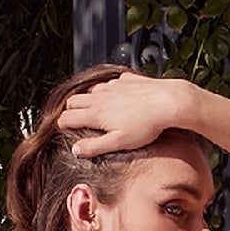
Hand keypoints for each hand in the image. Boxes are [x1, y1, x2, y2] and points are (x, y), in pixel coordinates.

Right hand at [57, 72, 191, 158]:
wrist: (167, 102)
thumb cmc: (145, 126)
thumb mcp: (118, 143)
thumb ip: (95, 147)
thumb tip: (75, 150)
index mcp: (96, 113)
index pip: (68, 117)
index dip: (62, 124)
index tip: (62, 130)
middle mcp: (100, 96)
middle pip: (74, 100)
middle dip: (70, 110)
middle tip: (74, 120)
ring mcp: (112, 85)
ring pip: (90, 90)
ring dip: (88, 99)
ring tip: (94, 110)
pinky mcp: (125, 80)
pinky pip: (110, 83)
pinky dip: (107, 91)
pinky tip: (116, 99)